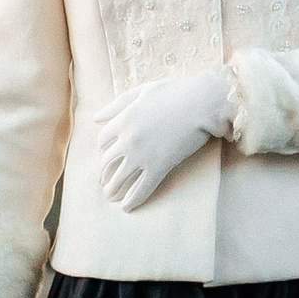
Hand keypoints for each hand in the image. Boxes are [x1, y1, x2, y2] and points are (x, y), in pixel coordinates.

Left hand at [98, 65, 233, 210]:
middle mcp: (127, 139)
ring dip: (112, 189)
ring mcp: (142, 155)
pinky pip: (141, 188)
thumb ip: (118, 104)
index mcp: (123, 119)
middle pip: (107, 161)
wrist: (203, 103)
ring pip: (119, 178)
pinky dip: (132, 200)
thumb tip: (96, 118)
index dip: (103, 150)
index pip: (103, 140)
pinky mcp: (159, 167)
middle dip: (104, 172)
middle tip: (105, 180)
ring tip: (110, 195)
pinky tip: (127, 206)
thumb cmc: (176, 92)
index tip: (106, 156)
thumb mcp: (143, 91)